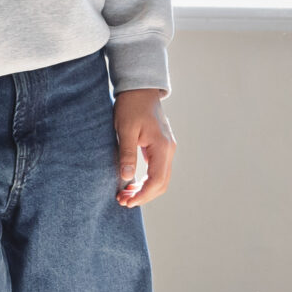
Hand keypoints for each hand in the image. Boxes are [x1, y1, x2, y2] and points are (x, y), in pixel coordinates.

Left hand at [114, 88, 176, 206]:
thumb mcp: (125, 130)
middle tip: (123, 201)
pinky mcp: (162, 147)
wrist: (140, 89)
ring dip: (145, 190)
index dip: (142, 195)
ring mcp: (167, 149)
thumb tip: (126, 178)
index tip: (126, 201)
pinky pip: (158, 170)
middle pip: (161, 184)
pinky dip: (147, 180)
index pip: (156, 181)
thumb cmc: (131, 106)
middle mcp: (169, 150)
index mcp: (161, 147)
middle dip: (143, 196)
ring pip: (161, 178)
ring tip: (125, 195)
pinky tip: (132, 183)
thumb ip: (127, 154)